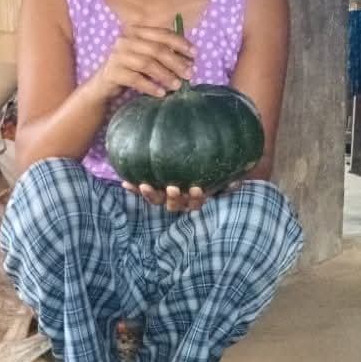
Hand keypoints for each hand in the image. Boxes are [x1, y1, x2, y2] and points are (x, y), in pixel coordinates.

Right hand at [91, 24, 194, 100]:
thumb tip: (190, 61)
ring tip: (177, 85)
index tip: (194, 54)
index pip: (162, 33)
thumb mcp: (146, 57)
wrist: (103, 86)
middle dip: (176, 62)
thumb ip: (163, 54)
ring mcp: (117, 55)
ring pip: (147, 64)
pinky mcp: (112, 72)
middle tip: (189, 74)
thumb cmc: (130, 70)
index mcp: (136, 31)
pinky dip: (150, 87)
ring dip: (165, 75)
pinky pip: (135, 79)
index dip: (180, 43)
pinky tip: (161, 93)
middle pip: (156, 49)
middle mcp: (125, 40)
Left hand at [122, 180, 241, 212]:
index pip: (196, 203)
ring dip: (150, 195)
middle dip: (173, 198)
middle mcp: (179, 198)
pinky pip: (141, 189)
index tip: (197, 188)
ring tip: (144, 185)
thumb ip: (231, 178)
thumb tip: (236, 183)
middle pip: (174, 205)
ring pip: (156, 200)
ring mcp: (163, 194)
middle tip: (173, 187)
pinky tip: (125, 182)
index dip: (196, 199)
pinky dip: (133, 188)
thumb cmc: (212, 169)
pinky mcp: (151, 187)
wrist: (193, 156)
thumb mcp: (224, 173)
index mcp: (195, 198)